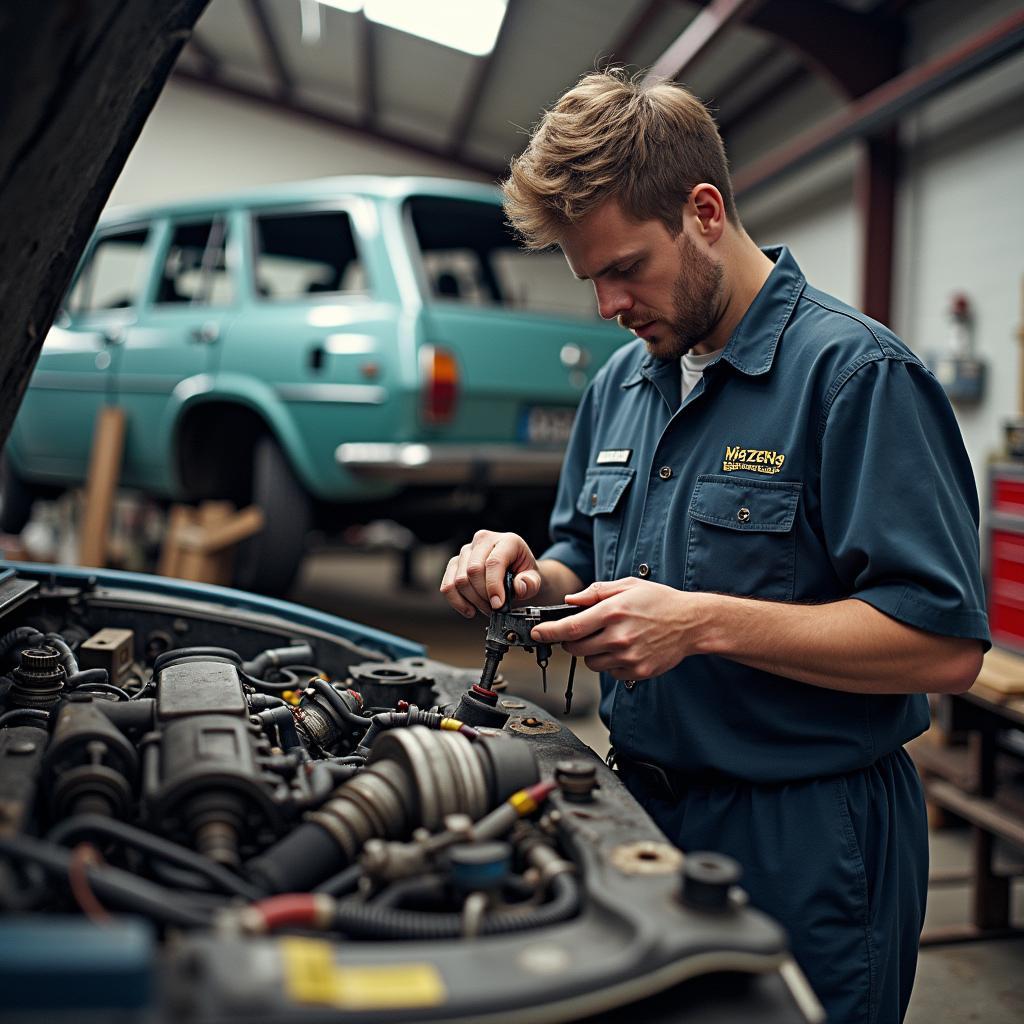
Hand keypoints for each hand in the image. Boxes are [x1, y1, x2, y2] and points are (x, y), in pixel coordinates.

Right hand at [439, 530, 541, 618]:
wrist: (515, 573)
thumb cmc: (523, 574)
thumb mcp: (534, 579)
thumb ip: (530, 583)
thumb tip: (519, 586)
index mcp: (507, 540)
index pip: (494, 562)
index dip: (494, 586)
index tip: (498, 604)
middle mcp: (483, 540)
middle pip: (473, 571)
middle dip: (483, 595)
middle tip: (494, 608)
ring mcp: (467, 550)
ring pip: (460, 579)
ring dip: (472, 600)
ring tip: (486, 608)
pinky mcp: (455, 563)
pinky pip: (448, 585)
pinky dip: (457, 601)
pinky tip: (469, 610)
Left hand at [530, 577, 709, 679]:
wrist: (691, 623)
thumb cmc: (658, 601)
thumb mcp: (627, 586)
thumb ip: (595, 592)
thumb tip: (570, 600)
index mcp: (613, 612)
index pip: (571, 627)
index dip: (549, 632)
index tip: (537, 633)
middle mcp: (619, 636)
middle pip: (576, 648)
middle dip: (570, 641)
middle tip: (579, 632)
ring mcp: (628, 656)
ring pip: (591, 662)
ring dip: (590, 653)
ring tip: (607, 639)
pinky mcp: (637, 671)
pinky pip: (609, 672)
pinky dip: (609, 663)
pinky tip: (623, 649)